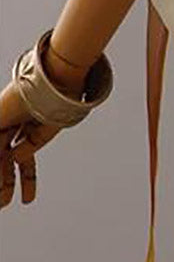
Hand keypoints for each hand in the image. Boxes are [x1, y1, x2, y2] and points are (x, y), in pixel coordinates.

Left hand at [0, 80, 60, 206]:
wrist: (55, 80)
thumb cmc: (57, 99)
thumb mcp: (46, 130)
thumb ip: (31, 146)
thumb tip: (15, 158)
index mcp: (31, 125)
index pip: (25, 158)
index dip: (26, 180)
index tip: (28, 200)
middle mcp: (14, 125)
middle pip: (7, 161)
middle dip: (6, 184)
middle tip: (4, 204)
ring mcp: (3, 122)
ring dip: (0, 179)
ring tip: (2, 202)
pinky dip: (0, 165)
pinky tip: (2, 183)